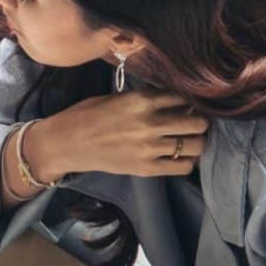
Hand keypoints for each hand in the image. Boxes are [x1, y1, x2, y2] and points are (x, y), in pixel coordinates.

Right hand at [27, 91, 207, 182]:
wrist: (67, 143)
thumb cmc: (89, 115)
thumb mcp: (118, 97)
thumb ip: (147, 98)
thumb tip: (175, 100)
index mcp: (142, 100)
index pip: (183, 97)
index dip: (188, 101)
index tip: (186, 105)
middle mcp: (150, 123)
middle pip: (197, 122)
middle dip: (199, 121)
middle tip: (193, 122)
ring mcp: (150, 148)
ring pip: (195, 145)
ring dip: (196, 141)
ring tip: (189, 140)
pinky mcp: (146, 168)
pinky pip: (183, 167)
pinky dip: (187, 161)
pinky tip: (179, 156)